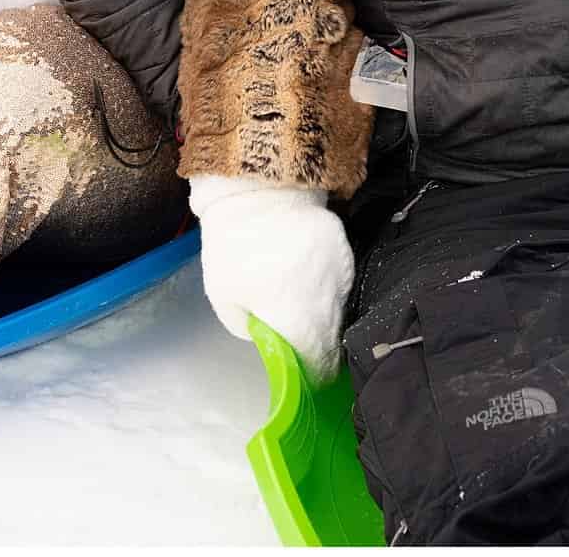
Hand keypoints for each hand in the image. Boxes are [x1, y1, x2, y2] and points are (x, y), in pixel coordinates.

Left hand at [189, 174, 353, 383]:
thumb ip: (249, 328)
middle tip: (312, 356)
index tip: (311, 379)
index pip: (316, 360)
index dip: (314, 374)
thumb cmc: (233, 247)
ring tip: (308, 318)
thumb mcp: (224, 297)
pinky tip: (310, 283)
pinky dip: (328, 288)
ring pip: (340, 309)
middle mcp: (326, 298)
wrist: (256, 188)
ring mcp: (340, 272)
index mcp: (295, 316)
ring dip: (325, 318)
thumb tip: (269, 337)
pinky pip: (340, 280)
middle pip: (332, 337)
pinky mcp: (344, 250)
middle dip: (322, 350)